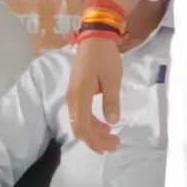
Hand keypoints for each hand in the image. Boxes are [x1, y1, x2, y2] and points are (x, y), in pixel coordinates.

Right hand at [67, 37, 124, 153]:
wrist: (94, 38)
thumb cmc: (105, 57)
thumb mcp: (113, 79)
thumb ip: (111, 101)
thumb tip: (112, 122)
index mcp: (80, 96)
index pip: (83, 126)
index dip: (94, 141)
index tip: (108, 148)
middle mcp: (72, 98)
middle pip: (79, 127)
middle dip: (95, 140)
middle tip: (114, 144)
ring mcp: (73, 95)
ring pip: (80, 121)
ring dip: (94, 132)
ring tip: (111, 137)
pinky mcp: (77, 92)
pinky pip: (81, 113)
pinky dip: (92, 122)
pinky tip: (104, 124)